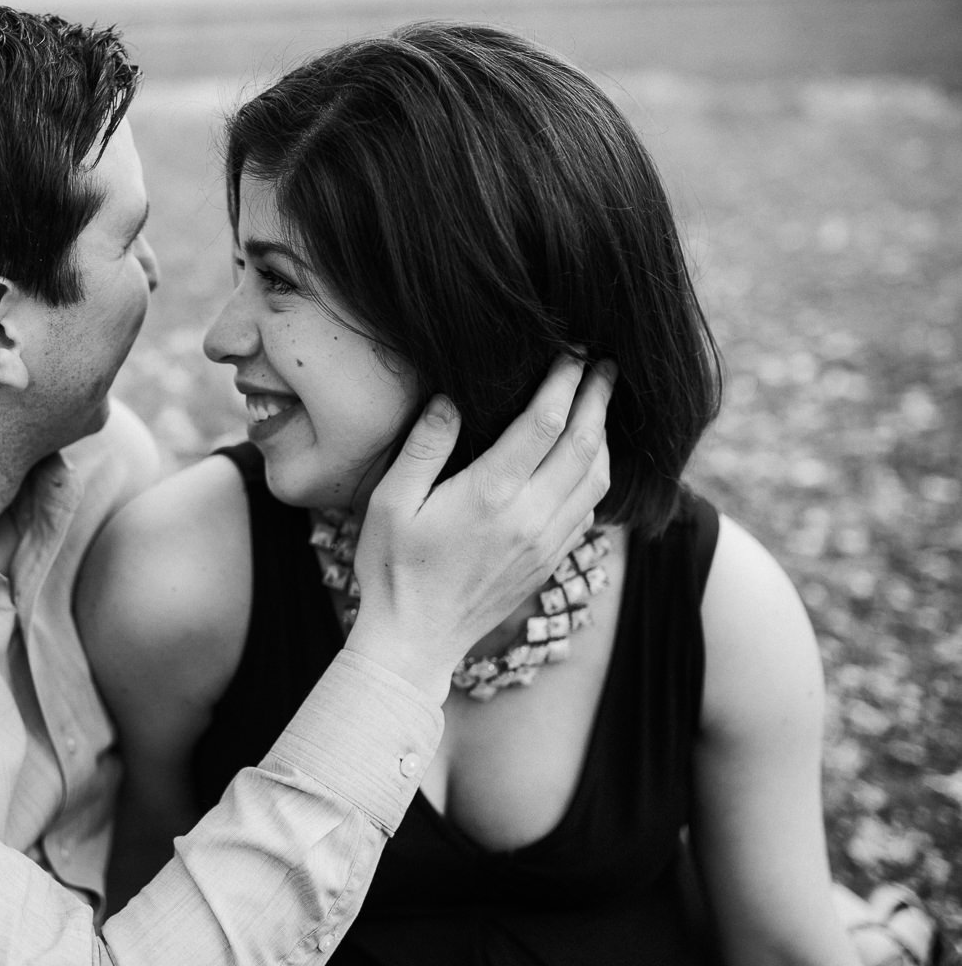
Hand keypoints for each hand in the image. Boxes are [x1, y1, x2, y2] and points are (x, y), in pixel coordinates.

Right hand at [344, 356, 614, 702]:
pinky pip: (589, 509)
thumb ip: (423, 447)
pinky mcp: (549, 561)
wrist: (415, 641)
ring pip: (596, 478)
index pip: (545, 423)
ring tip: (600, 403)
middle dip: (598, 398)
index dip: (564, 382)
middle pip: (584, 444)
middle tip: (604, 364)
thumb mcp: (389, 502)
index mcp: (491, 495)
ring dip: (604, 435)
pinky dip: (597, 474)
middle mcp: (530, 517)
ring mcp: (546, 542)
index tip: (570, 353)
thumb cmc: (392, 568)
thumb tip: (450, 399)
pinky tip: (586, 458)